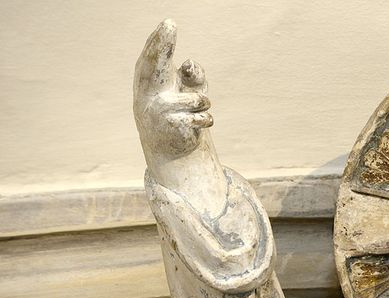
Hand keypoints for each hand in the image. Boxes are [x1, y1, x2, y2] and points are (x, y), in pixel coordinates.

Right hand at [133, 20, 213, 164]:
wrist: (170, 150)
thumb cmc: (180, 112)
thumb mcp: (188, 91)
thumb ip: (193, 74)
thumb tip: (188, 63)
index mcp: (150, 81)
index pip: (153, 57)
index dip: (160, 40)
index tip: (169, 23)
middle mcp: (150, 92)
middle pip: (155, 64)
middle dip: (162, 44)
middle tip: (170, 23)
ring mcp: (160, 108)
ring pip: (198, 98)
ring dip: (204, 104)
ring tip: (195, 111)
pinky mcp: (173, 123)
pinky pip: (204, 115)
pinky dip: (206, 119)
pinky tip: (195, 125)